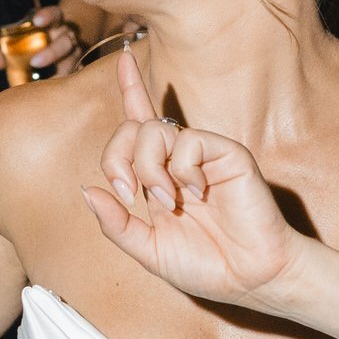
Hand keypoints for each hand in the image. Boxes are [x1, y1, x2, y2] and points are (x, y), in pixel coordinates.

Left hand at [0, 4, 81, 79]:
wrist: (65, 35)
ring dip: (61, 72)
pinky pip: (74, 74)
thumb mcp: (24, 34)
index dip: (46, 16)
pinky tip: (53, 94)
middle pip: (65, 41)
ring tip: (47, 85)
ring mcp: (76, 50)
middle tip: (35, 62)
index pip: (54, 14)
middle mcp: (68, 34)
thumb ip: (7, 47)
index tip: (37, 21)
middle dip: (51, 52)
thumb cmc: (39, 36)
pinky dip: (63, 82)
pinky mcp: (79, 64)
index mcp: (55, 21)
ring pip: (74, 59)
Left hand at [81, 48, 306, 308]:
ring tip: (170, 201)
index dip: (132, 88)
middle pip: (134, 127)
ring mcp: (203, 154)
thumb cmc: (207, 266)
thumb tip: (87, 190)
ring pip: (155, 130)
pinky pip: (188, 141)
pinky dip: (182, 170)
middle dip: (117, 157)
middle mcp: (179, 159)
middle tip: (129, 191)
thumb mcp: (149, 251)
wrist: (250, 278)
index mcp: (160, 177)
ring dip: (149, 169)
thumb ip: (117, 224)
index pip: (140, 124)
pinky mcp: (227, 152)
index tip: (125, 59)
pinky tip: (198, 194)